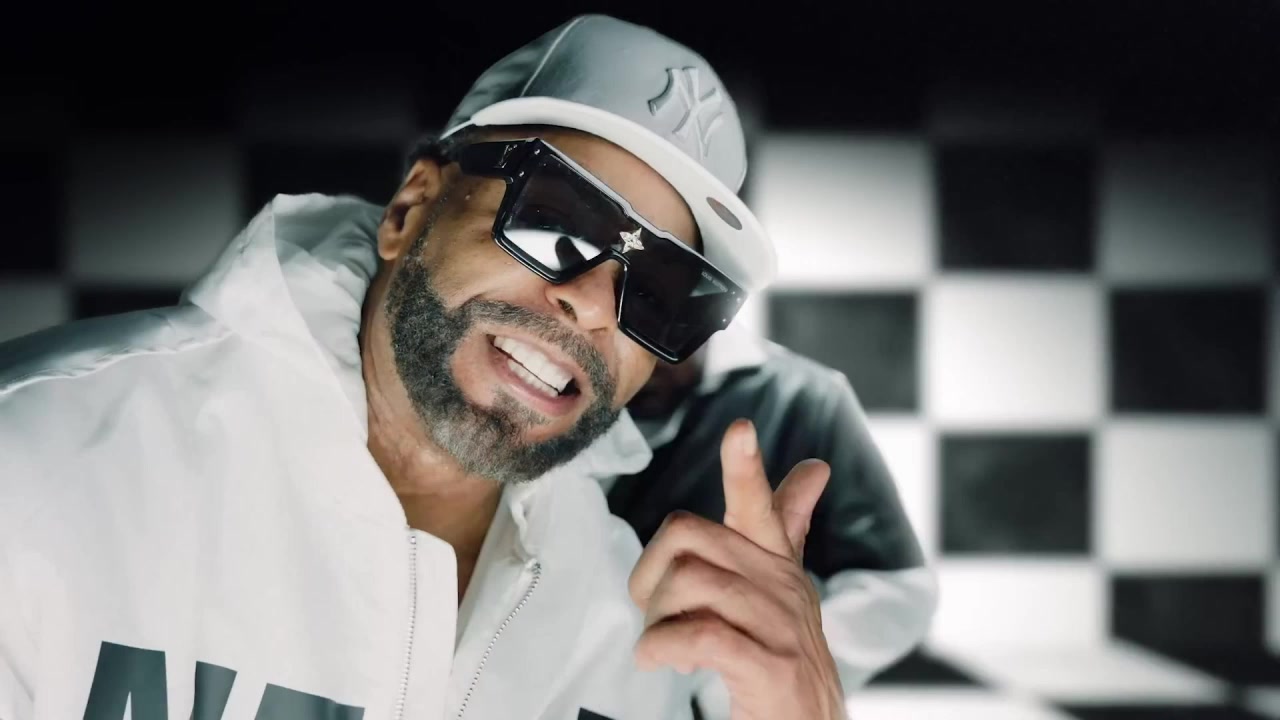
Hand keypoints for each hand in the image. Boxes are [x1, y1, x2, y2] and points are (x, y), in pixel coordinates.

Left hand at [629, 419, 846, 719]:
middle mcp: (785, 589)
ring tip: (661, 648)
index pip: (762, 506)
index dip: (747, 470)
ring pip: (691, 583)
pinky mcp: (771, 669)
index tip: (740, 430)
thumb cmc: (781, 664)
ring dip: (655, 618)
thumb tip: (814, 468)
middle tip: (652, 613)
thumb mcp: (782, 595)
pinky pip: (699, 635)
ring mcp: (782, 629)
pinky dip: (663, 647)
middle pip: (690, 536)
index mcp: (780, 566)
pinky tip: (660, 661)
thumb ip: (788, 531)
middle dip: (651, 571)